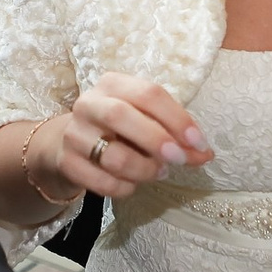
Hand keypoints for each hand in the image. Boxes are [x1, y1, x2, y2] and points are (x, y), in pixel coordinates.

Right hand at [55, 73, 213, 200]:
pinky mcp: (67, 163)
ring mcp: (74, 134)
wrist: (70, 143)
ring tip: (158, 172)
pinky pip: (102, 183)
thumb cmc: (120, 128)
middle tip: (179, 159)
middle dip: (156, 141)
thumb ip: (176, 135)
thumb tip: (204, 154)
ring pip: (113, 156)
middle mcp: (89, 103)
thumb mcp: (147, 120)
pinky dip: (125, 188)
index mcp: (113, 84)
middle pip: (121, 116)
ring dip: (144, 169)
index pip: (149, 93)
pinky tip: (133, 184)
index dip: (177, 119)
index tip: (199, 143)